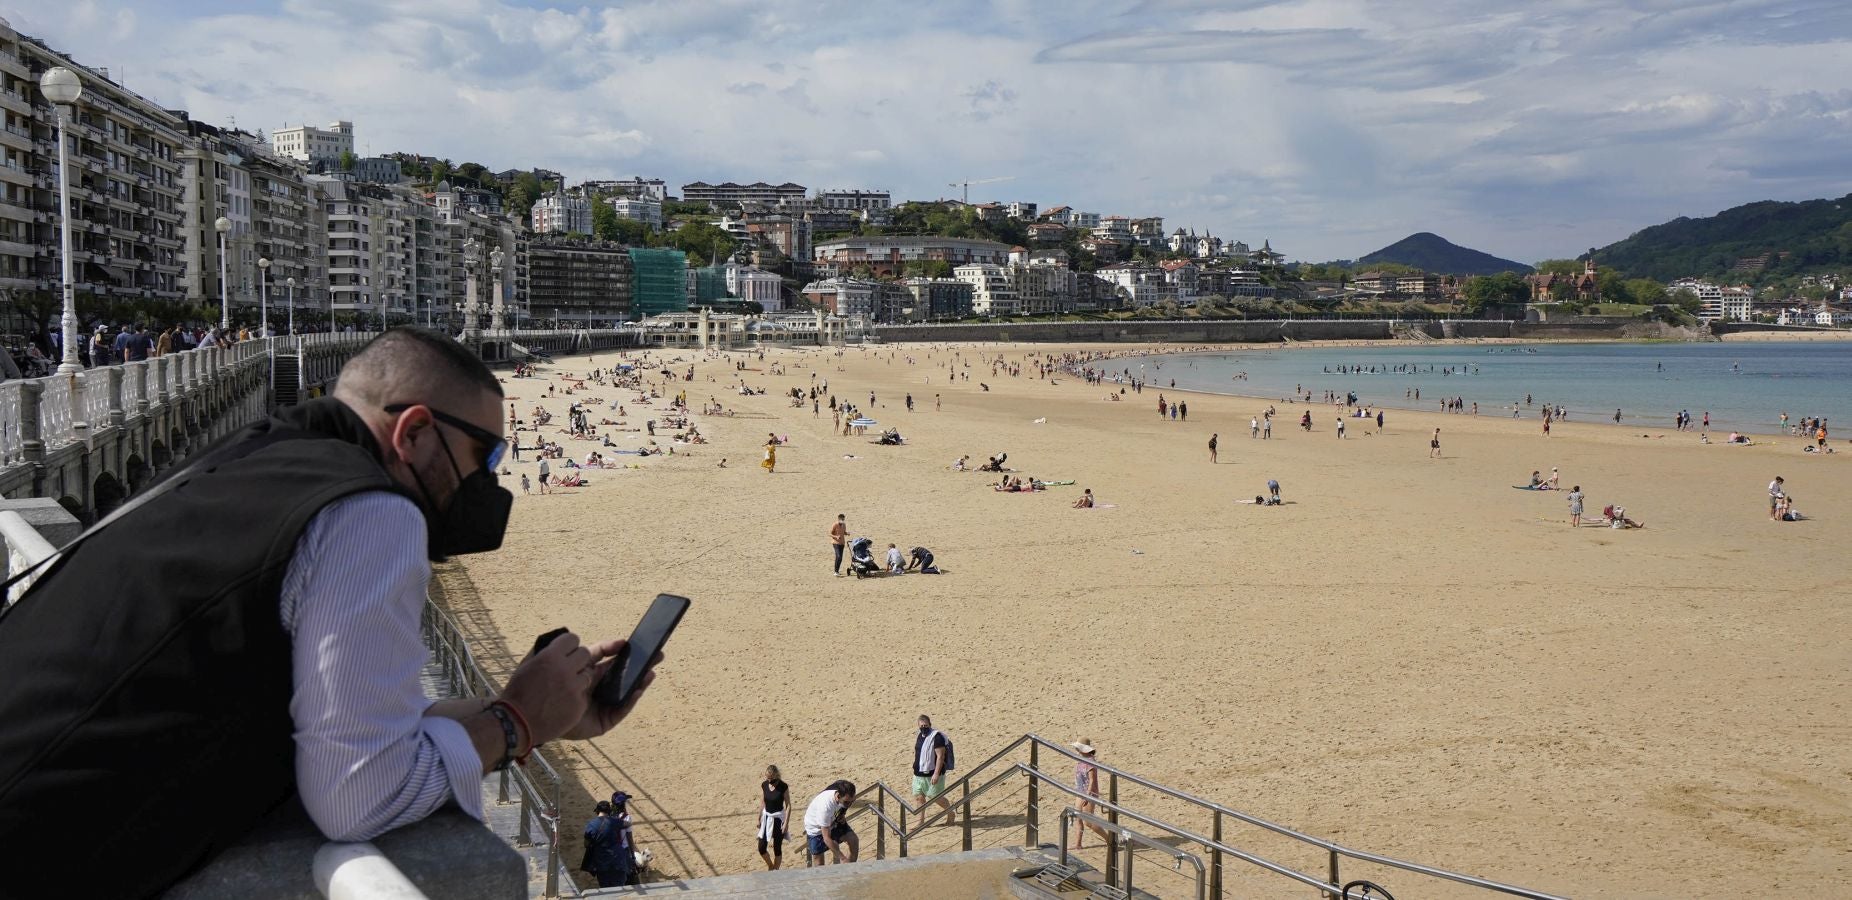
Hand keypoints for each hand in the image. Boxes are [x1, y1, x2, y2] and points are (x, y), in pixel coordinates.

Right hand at [498, 630, 599, 747]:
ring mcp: (573, 688)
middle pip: (585, 653)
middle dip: (578, 660)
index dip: (569, 646)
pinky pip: (584, 694)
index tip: (566, 652)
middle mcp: (564, 669)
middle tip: (569, 669)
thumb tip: (556, 642)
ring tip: (563, 688)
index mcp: (550, 656)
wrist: (515, 724)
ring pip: (588, 674)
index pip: (572, 639)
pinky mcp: (579, 704)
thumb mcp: (526, 665)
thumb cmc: (517, 693)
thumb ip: (544, 651)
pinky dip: (576, 697)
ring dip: (579, 678)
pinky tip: (563, 703)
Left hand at [557, 638, 663, 740]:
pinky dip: (631, 700)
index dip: (624, 651)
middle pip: (626, 675)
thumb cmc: (551, 687)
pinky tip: (637, 690)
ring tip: (650, 672)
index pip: (613, 659)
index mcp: (592, 673)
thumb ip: (593, 650)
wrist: (538, 713)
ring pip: (628, 692)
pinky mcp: (605, 721)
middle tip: (658, 655)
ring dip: (641, 682)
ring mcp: (605, 705)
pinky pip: (621, 710)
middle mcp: (601, 688)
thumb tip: (615, 641)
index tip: (635, 643)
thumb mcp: (572, 663)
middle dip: (642, 665)